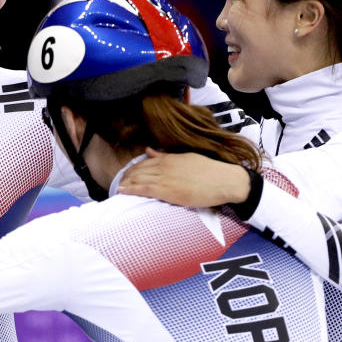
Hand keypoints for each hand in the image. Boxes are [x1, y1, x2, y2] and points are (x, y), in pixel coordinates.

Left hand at [117, 148, 251, 206]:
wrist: (223, 180)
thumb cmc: (210, 171)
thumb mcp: (186, 158)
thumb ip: (166, 156)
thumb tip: (149, 151)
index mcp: (170, 158)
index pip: (144, 162)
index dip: (133, 168)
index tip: (127, 173)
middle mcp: (165, 166)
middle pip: (138, 170)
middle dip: (127, 176)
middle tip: (119, 181)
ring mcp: (165, 178)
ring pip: (138, 178)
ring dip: (126, 183)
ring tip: (118, 187)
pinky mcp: (168, 191)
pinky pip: (144, 189)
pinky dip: (131, 189)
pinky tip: (122, 190)